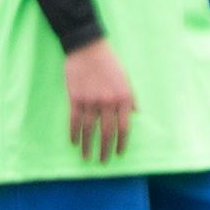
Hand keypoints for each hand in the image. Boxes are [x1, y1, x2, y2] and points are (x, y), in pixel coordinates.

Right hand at [63, 40, 134, 160]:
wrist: (87, 47)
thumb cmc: (109, 62)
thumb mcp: (126, 79)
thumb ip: (131, 98)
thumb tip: (135, 115)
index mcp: (123, 98)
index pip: (124, 128)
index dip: (121, 143)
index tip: (118, 154)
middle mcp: (108, 102)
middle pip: (107, 133)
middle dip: (105, 150)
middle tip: (103, 162)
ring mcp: (91, 101)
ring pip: (90, 130)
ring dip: (88, 146)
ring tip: (87, 157)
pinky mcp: (75, 98)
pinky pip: (75, 120)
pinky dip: (74, 133)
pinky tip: (74, 142)